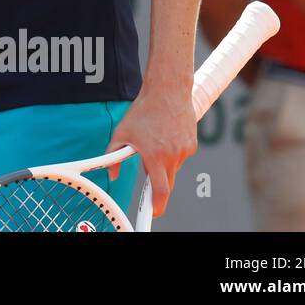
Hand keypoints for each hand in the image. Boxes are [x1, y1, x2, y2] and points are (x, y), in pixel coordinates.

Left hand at [104, 80, 197, 218]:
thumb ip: (114, 157)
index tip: (153, 213)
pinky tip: (165, 136)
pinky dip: (172, 153)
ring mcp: (185, 150)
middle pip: (167, 183)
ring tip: (154, 142)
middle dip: (158, 185)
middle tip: (148, 176)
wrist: (167, 91)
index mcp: (155, 155)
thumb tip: (112, 175)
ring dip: (164, 164)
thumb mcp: (121, 133)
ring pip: (173, 168)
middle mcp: (173, 155)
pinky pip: (180, 157)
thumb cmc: (142, 111)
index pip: (160, 190)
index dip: (157, 205)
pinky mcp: (192, 144)